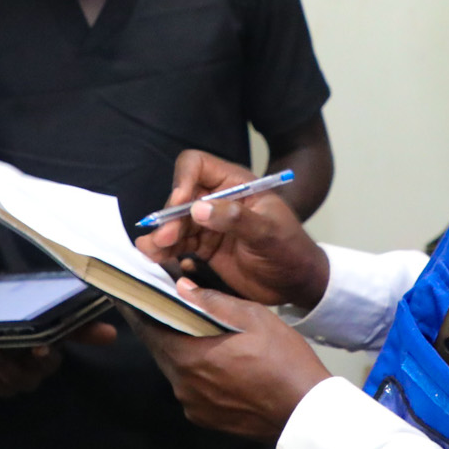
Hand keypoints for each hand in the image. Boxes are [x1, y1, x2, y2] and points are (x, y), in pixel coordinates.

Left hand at [0, 320, 118, 396]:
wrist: (5, 335)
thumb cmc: (33, 327)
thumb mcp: (56, 323)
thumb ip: (80, 328)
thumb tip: (113, 334)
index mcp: (46, 365)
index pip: (49, 362)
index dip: (44, 356)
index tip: (38, 346)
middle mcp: (26, 380)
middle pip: (14, 375)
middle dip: (0, 362)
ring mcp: (1, 386)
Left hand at [129, 280, 330, 441]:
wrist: (305, 413)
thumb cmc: (284, 361)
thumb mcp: (255, 319)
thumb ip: (214, 302)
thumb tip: (182, 287)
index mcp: (190, 357)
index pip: (149, 329)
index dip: (139, 310)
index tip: (130, 295)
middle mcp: (183, 385)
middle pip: (160, 349)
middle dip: (159, 327)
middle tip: (161, 305)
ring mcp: (193, 405)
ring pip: (175, 369)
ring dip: (178, 349)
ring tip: (191, 330)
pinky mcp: (205, 419)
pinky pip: (190, 388)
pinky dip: (194, 371)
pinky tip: (213, 361)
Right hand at [135, 151, 329, 308]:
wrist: (297, 283)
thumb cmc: (290, 250)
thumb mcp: (268, 233)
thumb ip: (235, 219)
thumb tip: (197, 209)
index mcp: (235, 184)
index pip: (197, 166)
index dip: (183, 180)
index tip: (180, 203)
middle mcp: (217, 200)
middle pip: (180, 198)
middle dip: (169, 216)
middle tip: (165, 238)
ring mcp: (209, 224)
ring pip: (174, 223)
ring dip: (161, 235)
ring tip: (151, 252)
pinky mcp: (204, 247)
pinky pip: (177, 244)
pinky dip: (164, 251)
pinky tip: (155, 258)